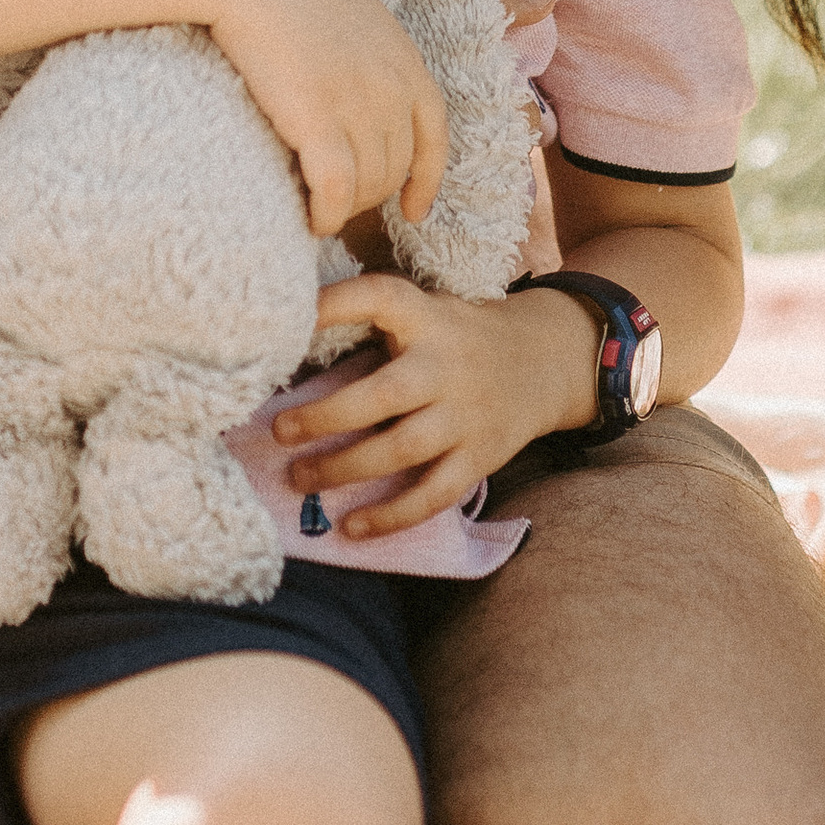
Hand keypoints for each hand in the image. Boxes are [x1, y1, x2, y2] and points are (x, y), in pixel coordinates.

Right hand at [195, 0, 446, 241]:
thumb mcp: (352, 12)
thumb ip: (369, 52)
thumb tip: (358, 82)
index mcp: (405, 59)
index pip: (433, 135)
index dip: (426, 179)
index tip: (414, 209)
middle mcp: (392, 87)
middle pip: (395, 167)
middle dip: (372, 195)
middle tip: (339, 204)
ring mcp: (359, 105)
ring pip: (368, 185)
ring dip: (347, 207)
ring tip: (321, 212)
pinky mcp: (319, 121)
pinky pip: (336, 189)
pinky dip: (327, 213)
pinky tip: (312, 219)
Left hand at [278, 278, 599, 535]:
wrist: (545, 360)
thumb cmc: (457, 336)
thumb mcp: (425, 310)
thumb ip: (375, 319)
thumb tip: (287, 338)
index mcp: (427, 317)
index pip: (381, 298)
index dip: (336, 304)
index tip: (296, 317)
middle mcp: (447, 365)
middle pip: (383, 395)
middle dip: (326, 416)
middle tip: (279, 430)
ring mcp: (467, 415)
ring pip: (401, 450)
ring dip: (345, 469)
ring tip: (300, 478)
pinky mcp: (481, 456)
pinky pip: (434, 494)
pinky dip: (392, 515)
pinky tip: (352, 527)